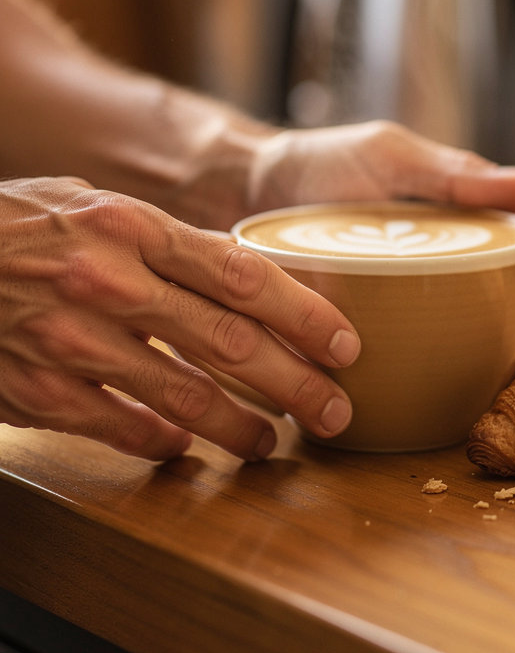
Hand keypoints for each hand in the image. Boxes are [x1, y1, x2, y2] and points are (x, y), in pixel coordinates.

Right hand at [0, 177, 359, 460]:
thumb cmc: (14, 226)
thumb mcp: (90, 204)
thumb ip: (163, 238)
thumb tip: (238, 274)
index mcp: (133, 227)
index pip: (245, 275)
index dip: (305, 315)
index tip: (345, 343)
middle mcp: (111, 282)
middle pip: (231, 343)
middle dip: (298, 383)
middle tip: (337, 409)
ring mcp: (72, 340)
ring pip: (186, 396)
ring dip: (241, 426)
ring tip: (273, 441)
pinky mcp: (38, 392)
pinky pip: (121, 427)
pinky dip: (162, 441)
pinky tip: (186, 448)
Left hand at [246, 121, 514, 357]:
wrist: (249, 191)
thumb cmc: (323, 162)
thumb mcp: (391, 157)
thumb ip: (455, 174)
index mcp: (460, 208)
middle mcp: (448, 247)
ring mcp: (420, 283)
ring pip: (483, 314)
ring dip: (512, 340)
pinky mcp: (387, 313)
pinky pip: (433, 337)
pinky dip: (462, 357)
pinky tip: (472, 381)